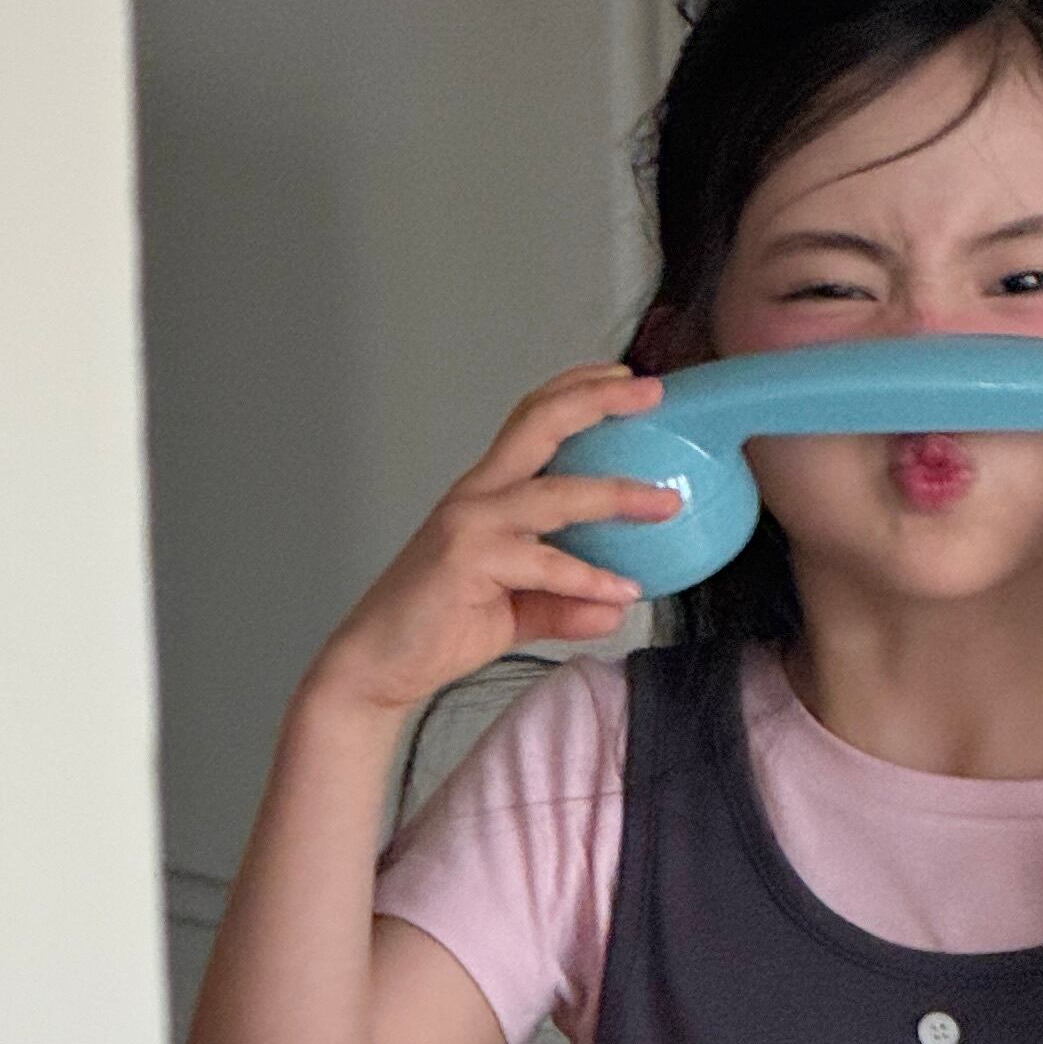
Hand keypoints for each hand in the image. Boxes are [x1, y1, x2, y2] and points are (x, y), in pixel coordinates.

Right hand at [308, 365, 679, 720]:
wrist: (376, 667)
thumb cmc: (436, 629)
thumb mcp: (516, 612)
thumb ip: (564, 602)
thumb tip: (615, 606)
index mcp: (485, 493)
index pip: (531, 419)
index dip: (577, 388)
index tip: (626, 376)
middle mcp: (475, 495)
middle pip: (540, 423)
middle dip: (598, 400)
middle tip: (652, 391)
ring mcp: (467, 524)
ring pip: (554, 494)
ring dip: (616, 495)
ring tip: (666, 504)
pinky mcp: (464, 560)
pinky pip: (542, 563)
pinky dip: (587, 578)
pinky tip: (621, 593)